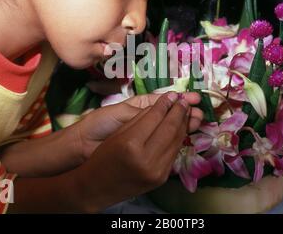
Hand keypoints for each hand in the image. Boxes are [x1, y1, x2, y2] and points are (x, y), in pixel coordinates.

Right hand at [76, 93, 194, 212]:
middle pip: (170, 128)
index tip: (173, 94)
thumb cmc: (103, 156)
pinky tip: (180, 128)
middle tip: (184, 100)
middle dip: (179, 111)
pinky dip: (178, 138)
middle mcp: (146, 159)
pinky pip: (174, 153)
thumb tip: (163, 104)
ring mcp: (156, 171)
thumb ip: (141, 118)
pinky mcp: (162, 178)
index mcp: (131, 144)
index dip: (166, 103)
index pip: (155, 117)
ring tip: (185, 111)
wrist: (96, 188)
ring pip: (177, 141)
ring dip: (183, 124)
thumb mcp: (118, 132)